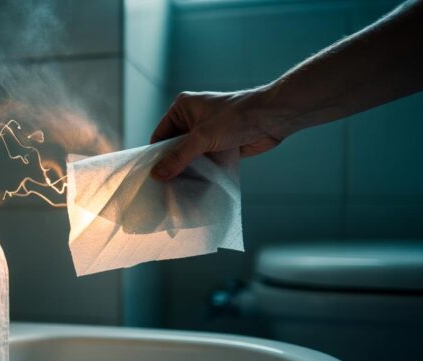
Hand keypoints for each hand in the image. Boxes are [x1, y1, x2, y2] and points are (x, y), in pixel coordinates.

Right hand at [150, 89, 283, 180]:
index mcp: (182, 108)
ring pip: (189, 156)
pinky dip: (200, 172)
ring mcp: (206, 133)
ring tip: (176, 191)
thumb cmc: (236, 118)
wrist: (271, 118)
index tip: (151, 176)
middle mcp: (192, 119)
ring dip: (186, 170)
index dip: (155, 155)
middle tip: (163, 187)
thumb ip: (179, 157)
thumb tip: (157, 175)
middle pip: (173, 147)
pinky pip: (203, 161)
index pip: (160, 135)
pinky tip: (194, 187)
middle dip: (171, 165)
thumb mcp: (202, 138)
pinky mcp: (219, 145)